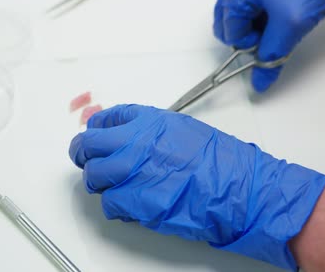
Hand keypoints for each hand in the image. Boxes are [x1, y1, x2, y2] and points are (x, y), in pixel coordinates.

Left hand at [69, 104, 324, 269]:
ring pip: (93, 175)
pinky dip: (115, 205)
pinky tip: (128, 204)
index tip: (95, 133)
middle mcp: (135, 142)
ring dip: (98, 181)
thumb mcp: (185, 132)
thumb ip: (153, 133)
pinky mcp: (134, 200)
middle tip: (88, 160)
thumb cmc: (222, 162)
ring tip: (109, 186)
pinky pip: (108, 202)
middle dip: (85, 153)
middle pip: (88, 144)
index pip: (106, 119)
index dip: (97, 128)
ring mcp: (132, 171)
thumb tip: (132, 138)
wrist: (240, 190)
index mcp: (149, 121)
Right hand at [214, 0, 324, 91]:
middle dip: (249, 33)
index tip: (270, 40)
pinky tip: (278, 8)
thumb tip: (260, 81)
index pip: (229, 32)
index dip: (250, 43)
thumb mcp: (290, 26)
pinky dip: (260, 10)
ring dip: (255, 23)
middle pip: (228, 22)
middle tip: (273, 32)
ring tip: (278, 18)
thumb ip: (271, 57)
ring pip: (237, 12)